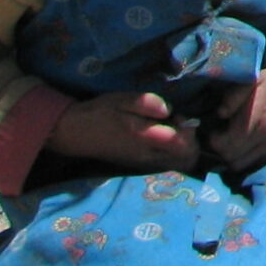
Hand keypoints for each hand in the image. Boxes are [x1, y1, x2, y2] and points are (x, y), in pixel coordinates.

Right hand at [50, 90, 199, 171]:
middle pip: (185, 159)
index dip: (190, 130)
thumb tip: (169, 110)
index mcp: (145, 139)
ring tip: (169, 129)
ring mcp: (143, 164)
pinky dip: (172, 152)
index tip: (180, 115)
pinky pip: (165, 164)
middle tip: (178, 122)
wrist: (75, 132)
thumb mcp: (123, 100)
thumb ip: (148, 104)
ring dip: (182, 147)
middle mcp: (148, 156)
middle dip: (190, 141)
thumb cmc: (101, 112)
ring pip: (177, 163)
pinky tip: (160, 136)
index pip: (184, 146)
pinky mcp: (139, 165)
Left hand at [205, 49, 265, 171]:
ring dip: (233, 156)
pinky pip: (256, 162)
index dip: (213, 138)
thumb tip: (219, 113)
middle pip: (229, 159)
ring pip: (241, 165)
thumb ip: (232, 97)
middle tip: (223, 135)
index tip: (215, 127)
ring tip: (234, 140)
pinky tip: (249, 142)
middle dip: (221, 149)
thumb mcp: (253, 80)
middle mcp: (259, 141)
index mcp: (250, 124)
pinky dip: (248, 156)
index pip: (220, 145)